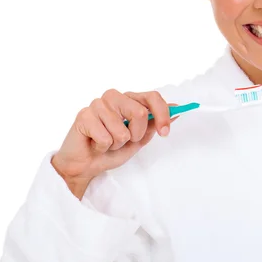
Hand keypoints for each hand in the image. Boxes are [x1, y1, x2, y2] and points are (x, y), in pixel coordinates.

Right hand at [51, 89, 175, 198]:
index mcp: (129, 99)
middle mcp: (114, 97)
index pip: (152, 96)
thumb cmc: (111, 150)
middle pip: (140, 112)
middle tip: (125, 141)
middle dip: (137, 135)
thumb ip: (154, 124)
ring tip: (106, 142)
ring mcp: (97, 104)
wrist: (85, 165)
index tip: (165, 132)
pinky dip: (103, 147)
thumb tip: (178, 110)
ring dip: (117, 144)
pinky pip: (105, 137)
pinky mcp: (84, 115)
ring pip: (122, 129)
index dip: (162, 114)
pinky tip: (95, 144)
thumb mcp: (139, 139)